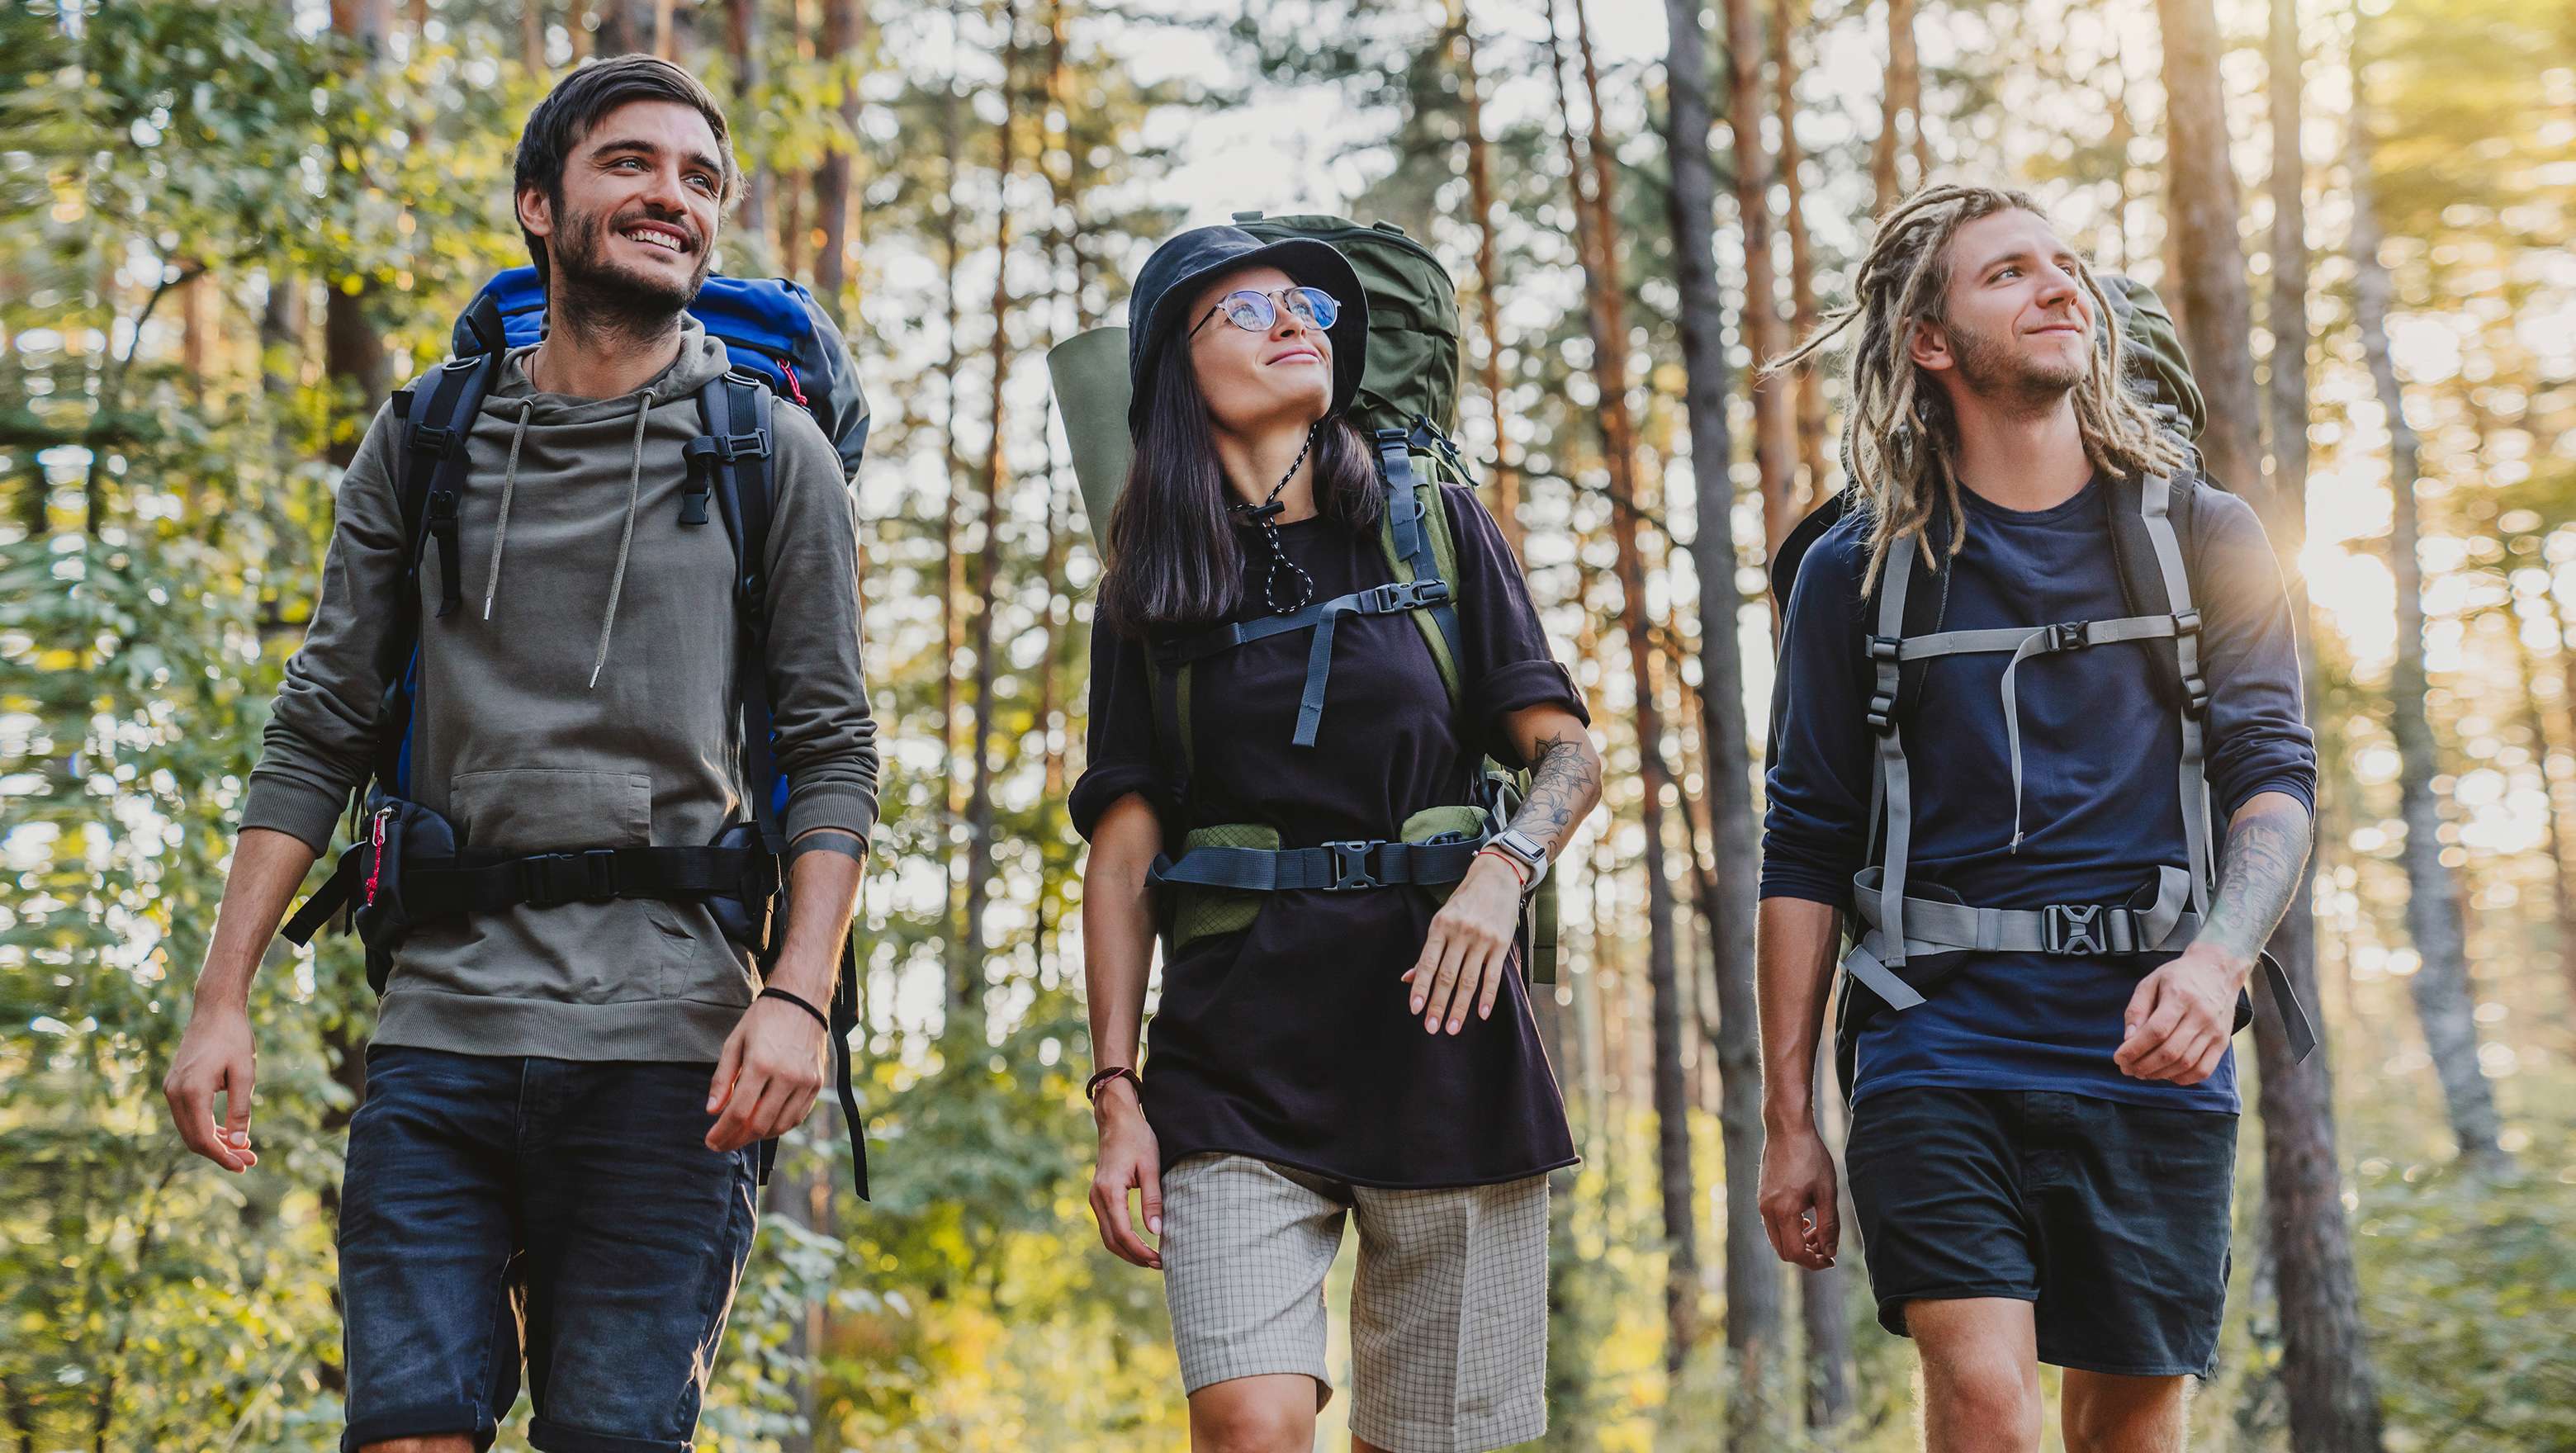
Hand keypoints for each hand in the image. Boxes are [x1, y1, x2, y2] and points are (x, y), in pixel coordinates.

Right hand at [165, 1004, 258, 1172]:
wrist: (214, 1009)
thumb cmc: (233, 1038)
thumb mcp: (244, 1074)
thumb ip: (240, 1109)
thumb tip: (239, 1144)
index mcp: (191, 1092)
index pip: (203, 1138)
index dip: (223, 1156)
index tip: (244, 1166)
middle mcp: (174, 1093)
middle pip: (194, 1138)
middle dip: (221, 1153)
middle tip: (250, 1161)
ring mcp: (171, 1089)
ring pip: (190, 1129)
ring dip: (215, 1142)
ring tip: (244, 1150)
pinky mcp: (175, 1085)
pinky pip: (189, 1116)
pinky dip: (207, 1127)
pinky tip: (229, 1133)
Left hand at [705, 988, 830, 1152]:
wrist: (802, 1000)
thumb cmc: (763, 1019)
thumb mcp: (735, 1042)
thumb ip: (722, 1078)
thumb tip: (712, 1110)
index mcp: (761, 1064)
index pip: (739, 1112)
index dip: (722, 1132)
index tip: (710, 1141)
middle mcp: (786, 1076)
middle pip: (759, 1124)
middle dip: (736, 1139)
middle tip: (722, 1143)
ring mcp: (805, 1081)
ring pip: (780, 1126)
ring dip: (757, 1136)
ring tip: (741, 1134)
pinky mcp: (817, 1083)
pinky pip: (797, 1116)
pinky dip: (779, 1126)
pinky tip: (764, 1124)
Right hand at [1088, 1080, 1162, 1269]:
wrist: (1116, 1119)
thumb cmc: (1137, 1139)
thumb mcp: (1151, 1167)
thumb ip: (1153, 1200)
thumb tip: (1157, 1232)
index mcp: (1109, 1191)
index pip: (1123, 1233)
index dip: (1141, 1251)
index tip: (1160, 1260)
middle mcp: (1096, 1197)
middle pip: (1112, 1241)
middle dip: (1134, 1257)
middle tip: (1159, 1264)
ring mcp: (1095, 1197)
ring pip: (1108, 1236)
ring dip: (1127, 1251)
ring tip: (1151, 1259)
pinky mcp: (1098, 1196)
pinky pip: (1107, 1225)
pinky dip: (1121, 1239)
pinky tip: (1138, 1243)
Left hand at [1401, 853, 1524, 1034]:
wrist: (1496, 877)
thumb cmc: (1464, 901)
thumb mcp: (1441, 919)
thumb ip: (1427, 951)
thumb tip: (1407, 978)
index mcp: (1440, 926)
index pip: (1427, 963)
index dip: (1420, 987)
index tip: (1414, 1009)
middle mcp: (1460, 933)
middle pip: (1447, 976)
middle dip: (1438, 1004)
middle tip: (1431, 1028)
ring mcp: (1482, 939)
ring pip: (1469, 980)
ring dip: (1460, 1007)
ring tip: (1453, 1028)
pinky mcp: (1501, 944)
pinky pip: (1493, 975)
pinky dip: (1488, 997)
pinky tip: (1482, 1014)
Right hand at [1757, 1124, 1839, 1268]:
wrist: (1787, 1129)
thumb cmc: (1810, 1157)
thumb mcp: (1827, 1191)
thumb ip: (1829, 1225)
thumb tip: (1830, 1252)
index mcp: (1784, 1211)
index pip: (1796, 1253)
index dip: (1815, 1262)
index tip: (1831, 1260)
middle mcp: (1768, 1211)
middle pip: (1783, 1251)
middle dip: (1806, 1256)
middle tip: (1826, 1249)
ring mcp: (1762, 1204)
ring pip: (1777, 1239)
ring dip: (1797, 1243)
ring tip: (1818, 1232)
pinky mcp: (1762, 1197)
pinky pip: (1773, 1225)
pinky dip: (1789, 1231)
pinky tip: (1805, 1219)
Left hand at [2115, 945, 2246, 1085]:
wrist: (2218, 971)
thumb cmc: (2179, 977)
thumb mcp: (2151, 982)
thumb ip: (2136, 1009)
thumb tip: (2127, 1040)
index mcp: (2180, 996)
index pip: (2156, 1031)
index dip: (2135, 1049)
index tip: (2118, 1058)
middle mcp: (2201, 1015)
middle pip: (2170, 1051)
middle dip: (2143, 1065)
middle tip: (2127, 1069)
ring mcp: (2215, 1030)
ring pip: (2186, 1063)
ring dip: (2160, 1074)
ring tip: (2142, 1072)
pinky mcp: (2222, 1042)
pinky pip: (2204, 1069)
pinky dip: (2183, 1078)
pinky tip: (2166, 1074)